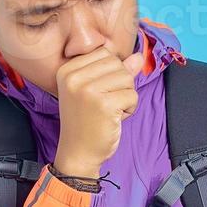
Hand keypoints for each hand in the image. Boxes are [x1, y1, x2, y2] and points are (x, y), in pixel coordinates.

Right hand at [52, 47, 144, 177]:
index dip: (111, 73)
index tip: (97, 93)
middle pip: (117, 63)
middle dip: (120, 84)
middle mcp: (74, 77)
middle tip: (105, 104)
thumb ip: (116, 71)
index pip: (105, 53)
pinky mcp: (104, 104)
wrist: (78, 153)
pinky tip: (114, 119)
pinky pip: (132, 95)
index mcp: (67, 70)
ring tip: (109, 111)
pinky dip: (129, 109)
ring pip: (127, 78)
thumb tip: (138, 56)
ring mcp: (88, 90)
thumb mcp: (96, 91)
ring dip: (126, 96)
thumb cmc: (87, 122)